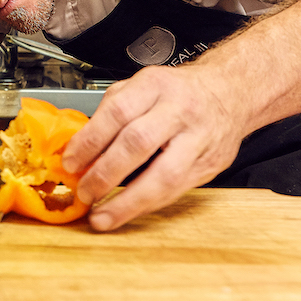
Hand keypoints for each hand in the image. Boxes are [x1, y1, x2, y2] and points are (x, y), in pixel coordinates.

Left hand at [61, 62, 247, 231]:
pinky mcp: (210, 164)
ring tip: (103, 214)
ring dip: (128, 202)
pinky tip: (129, 210)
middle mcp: (180, 110)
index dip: (90, 140)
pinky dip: (148, 204)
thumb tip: (80, 148)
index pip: (118, 112)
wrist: (229, 92)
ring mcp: (199, 139)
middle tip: (85, 191)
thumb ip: (112, 113)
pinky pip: (177, 191)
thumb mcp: (142, 86)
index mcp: (156, 85)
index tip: (71, 163)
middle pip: (138, 143)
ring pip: (164, 175)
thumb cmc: (179, 92)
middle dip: (105, 173)